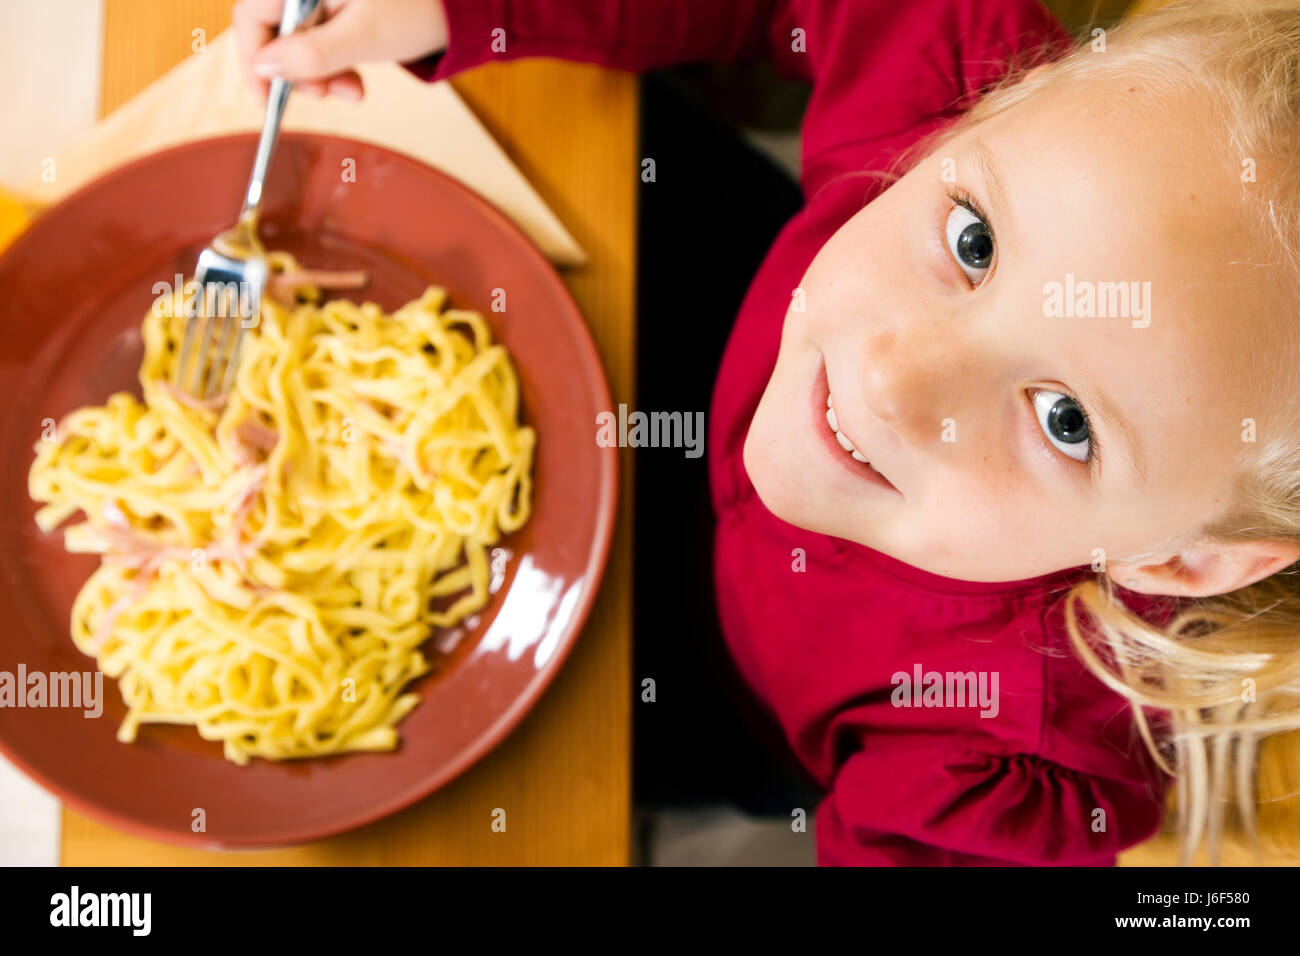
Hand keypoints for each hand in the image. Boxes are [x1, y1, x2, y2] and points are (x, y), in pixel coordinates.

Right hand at [233, 0, 448, 100]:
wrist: (462, 4)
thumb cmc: (418, 9)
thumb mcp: (362, 38)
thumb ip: (310, 54)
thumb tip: (263, 66)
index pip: (251, 15)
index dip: (254, 59)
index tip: (266, 100)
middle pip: (274, 28)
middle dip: (299, 71)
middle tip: (331, 97)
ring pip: (298, 38)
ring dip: (320, 72)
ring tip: (355, 92)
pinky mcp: (340, 5)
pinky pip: (320, 36)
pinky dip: (333, 62)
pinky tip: (355, 79)